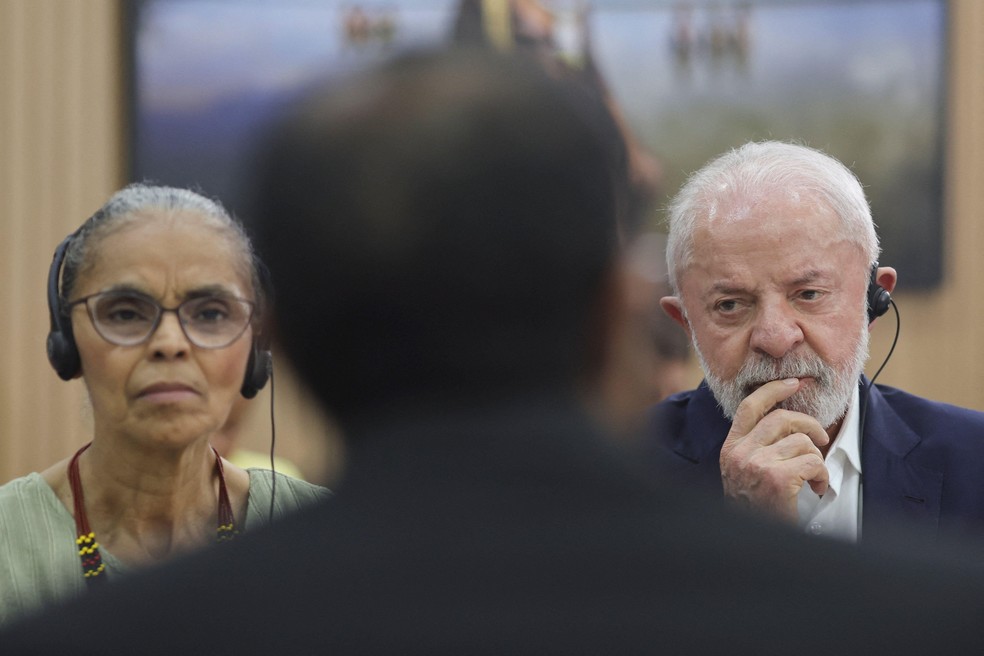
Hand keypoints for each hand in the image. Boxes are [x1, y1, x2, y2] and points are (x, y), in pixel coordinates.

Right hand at [719, 378, 829, 521]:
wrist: (753, 544)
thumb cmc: (755, 510)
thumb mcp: (744, 474)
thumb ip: (756, 447)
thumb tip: (787, 421)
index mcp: (730, 449)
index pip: (749, 406)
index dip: (773, 390)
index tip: (792, 383)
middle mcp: (740, 454)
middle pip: (782, 418)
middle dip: (809, 425)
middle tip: (821, 439)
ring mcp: (757, 465)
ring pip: (802, 442)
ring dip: (816, 460)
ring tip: (813, 478)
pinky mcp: (777, 479)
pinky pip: (813, 462)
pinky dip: (822, 476)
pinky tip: (816, 489)